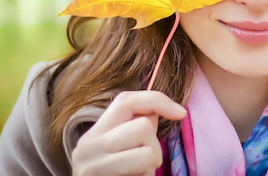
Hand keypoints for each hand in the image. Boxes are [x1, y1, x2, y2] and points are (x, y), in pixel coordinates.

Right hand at [71, 90, 186, 175]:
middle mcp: (87, 149)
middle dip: (153, 145)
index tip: (181, 113)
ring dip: (151, 166)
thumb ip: (133, 128)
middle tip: (141, 163)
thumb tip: (158, 109)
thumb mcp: (117, 150)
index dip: (157, 100)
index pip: (126, 100)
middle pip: (143, 126)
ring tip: (136, 175)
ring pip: (149, 152)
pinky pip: (145, 175)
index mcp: (92, 135)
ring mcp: (94, 170)